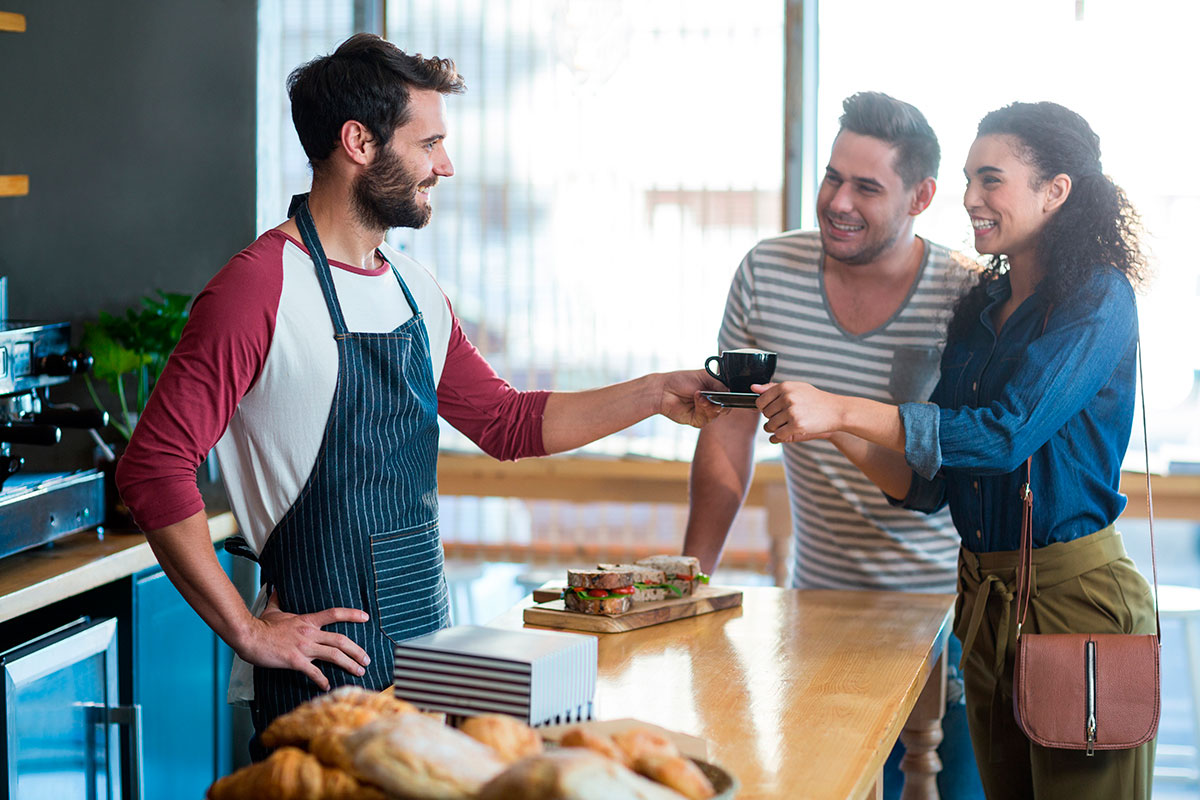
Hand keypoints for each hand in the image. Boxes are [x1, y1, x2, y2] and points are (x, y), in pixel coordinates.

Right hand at [236, 590, 371, 689]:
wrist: (249, 636)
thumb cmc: (261, 625)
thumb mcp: (273, 609)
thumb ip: (279, 599)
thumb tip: (276, 587)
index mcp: (307, 621)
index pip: (334, 614)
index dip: (352, 614)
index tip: (366, 617)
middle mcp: (309, 633)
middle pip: (340, 640)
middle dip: (357, 650)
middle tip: (367, 660)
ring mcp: (303, 647)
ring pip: (334, 655)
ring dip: (349, 664)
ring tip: (359, 671)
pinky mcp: (295, 660)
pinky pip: (313, 672)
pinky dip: (322, 680)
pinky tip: (327, 686)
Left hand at [657, 369, 728, 427]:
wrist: (664, 389)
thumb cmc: (681, 380)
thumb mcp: (704, 376)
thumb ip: (719, 384)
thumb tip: (730, 392)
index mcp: (715, 391)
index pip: (729, 397)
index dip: (731, 396)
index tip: (729, 393)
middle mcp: (712, 403)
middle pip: (725, 408)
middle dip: (721, 402)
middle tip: (716, 396)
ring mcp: (705, 412)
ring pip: (716, 414)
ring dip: (709, 404)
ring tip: (700, 395)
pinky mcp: (697, 420)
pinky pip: (706, 419)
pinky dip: (702, 409)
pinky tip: (697, 400)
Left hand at [753, 381, 844, 442]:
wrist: (837, 410)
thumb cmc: (816, 399)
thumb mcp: (796, 388)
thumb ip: (772, 388)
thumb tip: (753, 387)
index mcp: (785, 387)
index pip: (760, 401)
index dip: (765, 408)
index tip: (775, 409)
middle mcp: (787, 398)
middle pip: (765, 415)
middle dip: (773, 418)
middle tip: (787, 416)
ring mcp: (792, 411)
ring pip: (770, 426)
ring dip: (777, 428)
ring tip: (790, 423)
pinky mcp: (797, 425)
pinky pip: (779, 435)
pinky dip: (783, 436)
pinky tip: (793, 430)